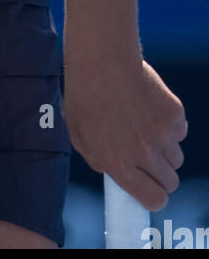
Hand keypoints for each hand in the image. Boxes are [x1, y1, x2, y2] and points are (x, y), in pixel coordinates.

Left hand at [63, 53, 186, 210]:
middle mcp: (144, 154)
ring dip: (165, 149)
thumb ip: (98, 161)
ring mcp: (162, 135)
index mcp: (119, 164)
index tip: (149, 188)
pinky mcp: (174, 115)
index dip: (154, 196)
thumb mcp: (79, 135)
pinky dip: (169, 125)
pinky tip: (148, 107)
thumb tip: (114, 174)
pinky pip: (180, 131)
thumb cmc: (84, 96)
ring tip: (142, 126)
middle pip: (170, 181)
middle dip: (160, 174)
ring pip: (176, 157)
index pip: (154, 199)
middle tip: (146, 157)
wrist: (100, 59)